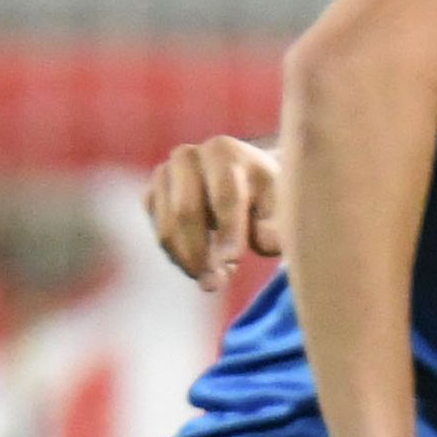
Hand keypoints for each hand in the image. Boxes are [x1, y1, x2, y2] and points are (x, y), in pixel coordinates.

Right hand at [149, 133, 283, 289]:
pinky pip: (158, 231)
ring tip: (211, 281)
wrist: (247, 179)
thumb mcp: (284, 208)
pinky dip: (176, 254)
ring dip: (187, 259)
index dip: (228, 233)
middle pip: (186, 212)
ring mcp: (165, 173)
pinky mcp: (152, 193)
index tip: (231, 263)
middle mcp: (189, 156)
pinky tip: (199, 265)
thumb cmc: (270, 197)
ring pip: (167, 226)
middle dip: (201, 253)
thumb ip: (278, 226)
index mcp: (225, 152)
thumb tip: (261, 241)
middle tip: (215, 284)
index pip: (224, 196)